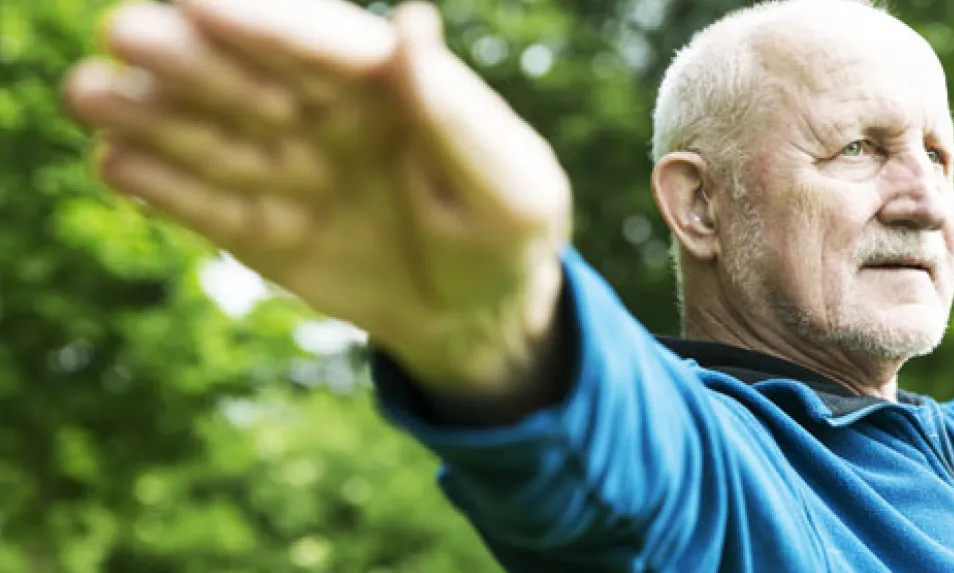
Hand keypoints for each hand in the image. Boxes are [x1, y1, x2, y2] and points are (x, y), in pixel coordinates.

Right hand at [62, 0, 571, 393]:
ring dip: (149, 110)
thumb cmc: (508, 236)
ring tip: (89, 94)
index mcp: (388, 83)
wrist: (481, 317)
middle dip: (187, 54)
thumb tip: (411, 21)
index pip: (315, 40)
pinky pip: (203, 202)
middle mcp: (323, 112)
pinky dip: (161, 185)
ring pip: (208, 130)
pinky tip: (114, 165)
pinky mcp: (258, 226)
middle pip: (244, 72)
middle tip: (125, 36)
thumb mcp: (510, 186)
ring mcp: (285, 166)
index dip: (260, 21)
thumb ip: (456, 114)